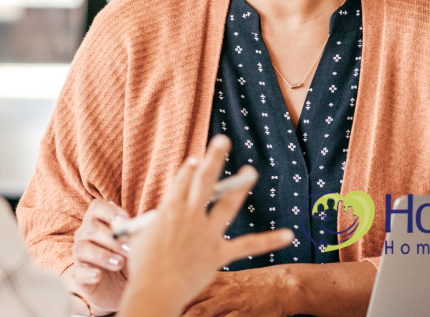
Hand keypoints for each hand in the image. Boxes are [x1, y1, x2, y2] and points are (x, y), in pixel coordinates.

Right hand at [65, 198, 131, 313]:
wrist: (124, 284)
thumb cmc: (130, 257)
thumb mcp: (137, 244)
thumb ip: (138, 233)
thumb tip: (141, 225)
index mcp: (98, 220)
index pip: (97, 207)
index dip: (110, 211)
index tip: (125, 220)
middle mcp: (85, 234)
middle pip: (91, 228)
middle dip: (112, 238)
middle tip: (130, 249)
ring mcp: (80, 255)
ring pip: (82, 249)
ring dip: (102, 255)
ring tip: (119, 263)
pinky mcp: (79, 275)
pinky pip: (78, 272)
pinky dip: (88, 273)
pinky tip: (99, 276)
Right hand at [119, 136, 293, 316]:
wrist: (155, 290)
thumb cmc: (144, 265)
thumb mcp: (141, 236)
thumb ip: (152, 222)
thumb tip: (153, 216)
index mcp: (170, 209)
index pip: (183, 181)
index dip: (190, 168)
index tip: (197, 159)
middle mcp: (190, 216)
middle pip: (204, 181)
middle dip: (214, 159)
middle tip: (223, 140)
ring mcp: (207, 234)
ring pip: (227, 205)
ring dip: (239, 187)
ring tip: (250, 171)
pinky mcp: (219, 253)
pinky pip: (247, 245)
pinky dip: (269, 241)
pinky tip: (288, 234)